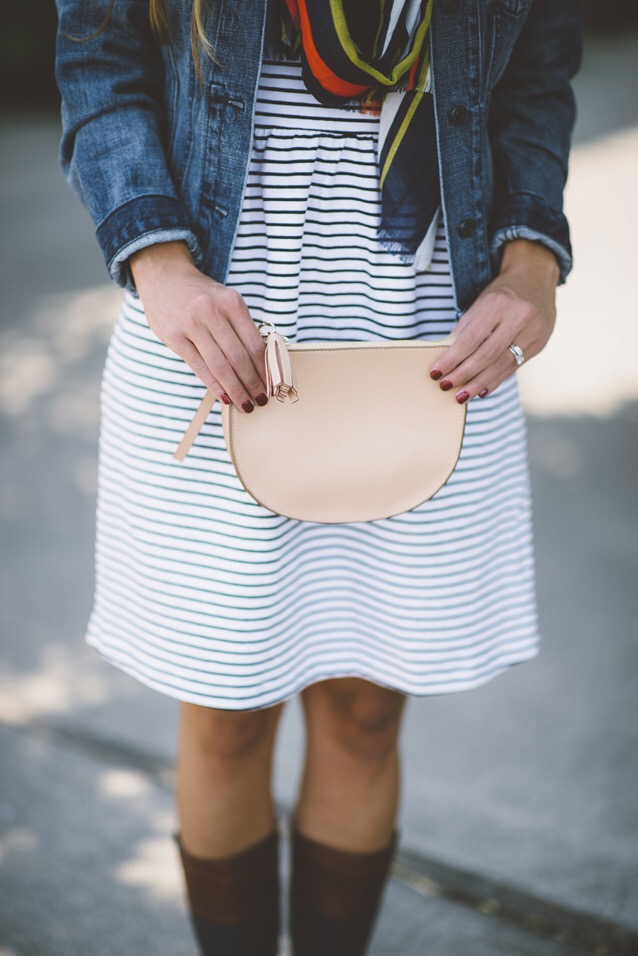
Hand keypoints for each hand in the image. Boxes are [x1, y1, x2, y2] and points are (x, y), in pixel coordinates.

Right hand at [129, 240, 267, 411]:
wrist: (164, 276)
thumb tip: (262, 364)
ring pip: (220, 365)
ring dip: (236, 389)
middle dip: (253, 383)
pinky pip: (199, 367)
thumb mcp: (226, 300)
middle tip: (261, 400)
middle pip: (239, 357)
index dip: (266, 369)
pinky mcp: (173, 336)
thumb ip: (241, 328)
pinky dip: (214, 385)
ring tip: (246, 403)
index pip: (254, 343)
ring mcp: (191, 324)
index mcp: (232, 302)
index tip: (273, 385)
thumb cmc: (201, 295)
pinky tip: (224, 397)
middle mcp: (212, 311)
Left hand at [429, 239, 559, 402]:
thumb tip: (447, 358)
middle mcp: (519, 317)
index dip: (452, 359)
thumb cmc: (502, 292)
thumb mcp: (481, 303)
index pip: (470, 339)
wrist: (536, 278)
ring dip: (479, 384)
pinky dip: (496, 380)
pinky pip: (514, 367)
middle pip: (487, 355)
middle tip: (446, 386)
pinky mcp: (540, 343)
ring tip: (462, 396)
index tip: (436, 373)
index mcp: (499, 304)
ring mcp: (534, 331)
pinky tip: (482, 390)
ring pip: (502, 365)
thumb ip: (465, 329)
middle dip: (464, 374)